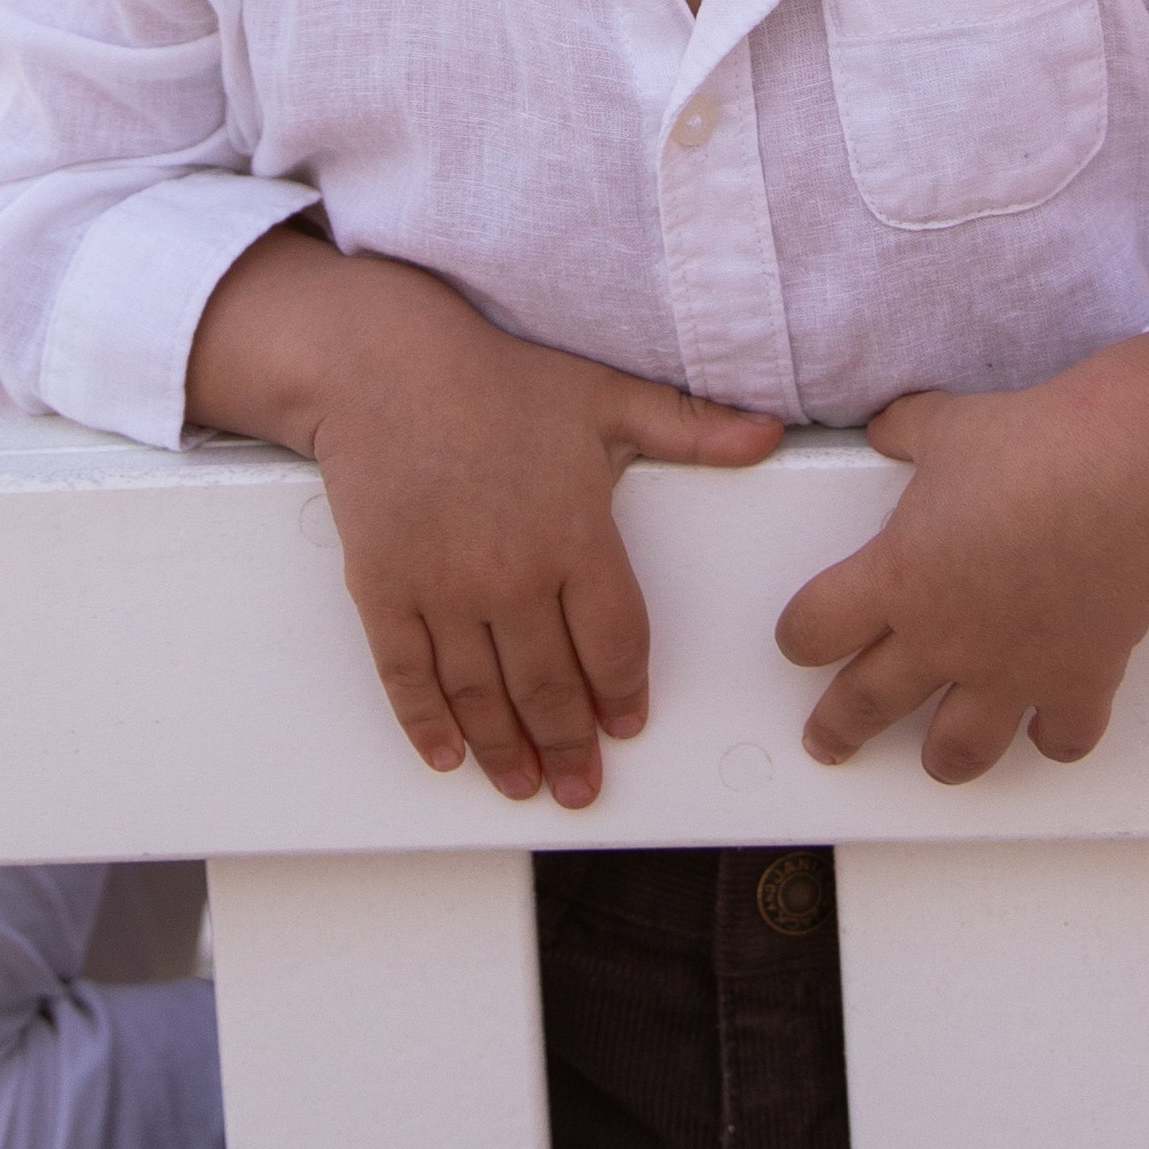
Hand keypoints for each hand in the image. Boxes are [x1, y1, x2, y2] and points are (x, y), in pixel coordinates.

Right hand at [189, 231, 783, 809]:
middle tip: (581, 785)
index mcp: (577, 535)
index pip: (616, 644)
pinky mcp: (384, 589)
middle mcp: (513, 575)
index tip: (626, 723)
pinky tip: (447, 754)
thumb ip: (691, 426)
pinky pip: (408, 677)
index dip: (624, 695)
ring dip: (506, 751)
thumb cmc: (495, 377)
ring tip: (525, 784)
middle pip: (551, 688)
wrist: (381, 363)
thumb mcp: (605, 396)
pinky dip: (428, 725)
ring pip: (483, 696)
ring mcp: (444, 589)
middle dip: (570, 747)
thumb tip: (767, 432)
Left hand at [774, 325, 1148, 782]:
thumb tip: (887, 425)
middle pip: (866, 703)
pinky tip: (1050, 733)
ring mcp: (1009, 670)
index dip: (800, 638)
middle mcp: (943, 638)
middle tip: (829, 743)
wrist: (1127, 477)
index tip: (801, 643)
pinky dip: (1055, 738)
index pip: (813, 628)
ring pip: (958, 748)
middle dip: (840, 728)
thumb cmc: (1035, 447)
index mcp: (897, 576)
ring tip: (939, 766)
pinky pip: (1059, 737)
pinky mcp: (1075, 682)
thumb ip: (908, 432)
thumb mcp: (950, 425)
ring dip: (944, 761)